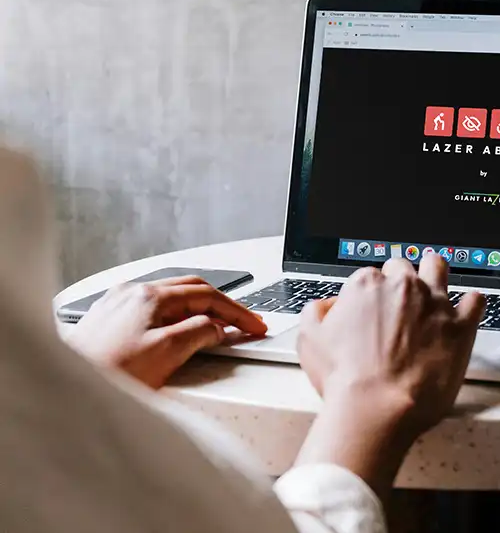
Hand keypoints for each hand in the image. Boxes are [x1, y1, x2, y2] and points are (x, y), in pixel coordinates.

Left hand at [66, 276, 267, 388]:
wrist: (61, 391)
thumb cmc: (106, 375)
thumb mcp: (166, 353)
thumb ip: (199, 333)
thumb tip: (218, 327)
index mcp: (149, 296)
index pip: (207, 295)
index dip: (237, 312)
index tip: (256, 325)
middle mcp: (133, 292)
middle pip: (192, 290)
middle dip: (223, 306)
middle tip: (245, 324)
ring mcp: (120, 304)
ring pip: (173, 298)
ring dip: (200, 310)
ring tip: (219, 329)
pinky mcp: (110, 319)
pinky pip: (155, 309)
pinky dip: (178, 317)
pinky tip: (182, 331)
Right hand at [294, 254, 484, 499]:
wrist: (377, 407)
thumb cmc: (346, 380)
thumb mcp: (309, 340)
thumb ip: (317, 312)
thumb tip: (327, 305)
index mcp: (368, 285)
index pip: (370, 276)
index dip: (370, 294)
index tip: (372, 309)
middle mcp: (404, 287)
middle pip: (404, 269)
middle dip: (401, 281)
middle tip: (398, 303)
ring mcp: (435, 303)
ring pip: (438, 268)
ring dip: (434, 272)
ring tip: (433, 285)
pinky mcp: (460, 326)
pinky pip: (475, 301)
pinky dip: (471, 303)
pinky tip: (467, 308)